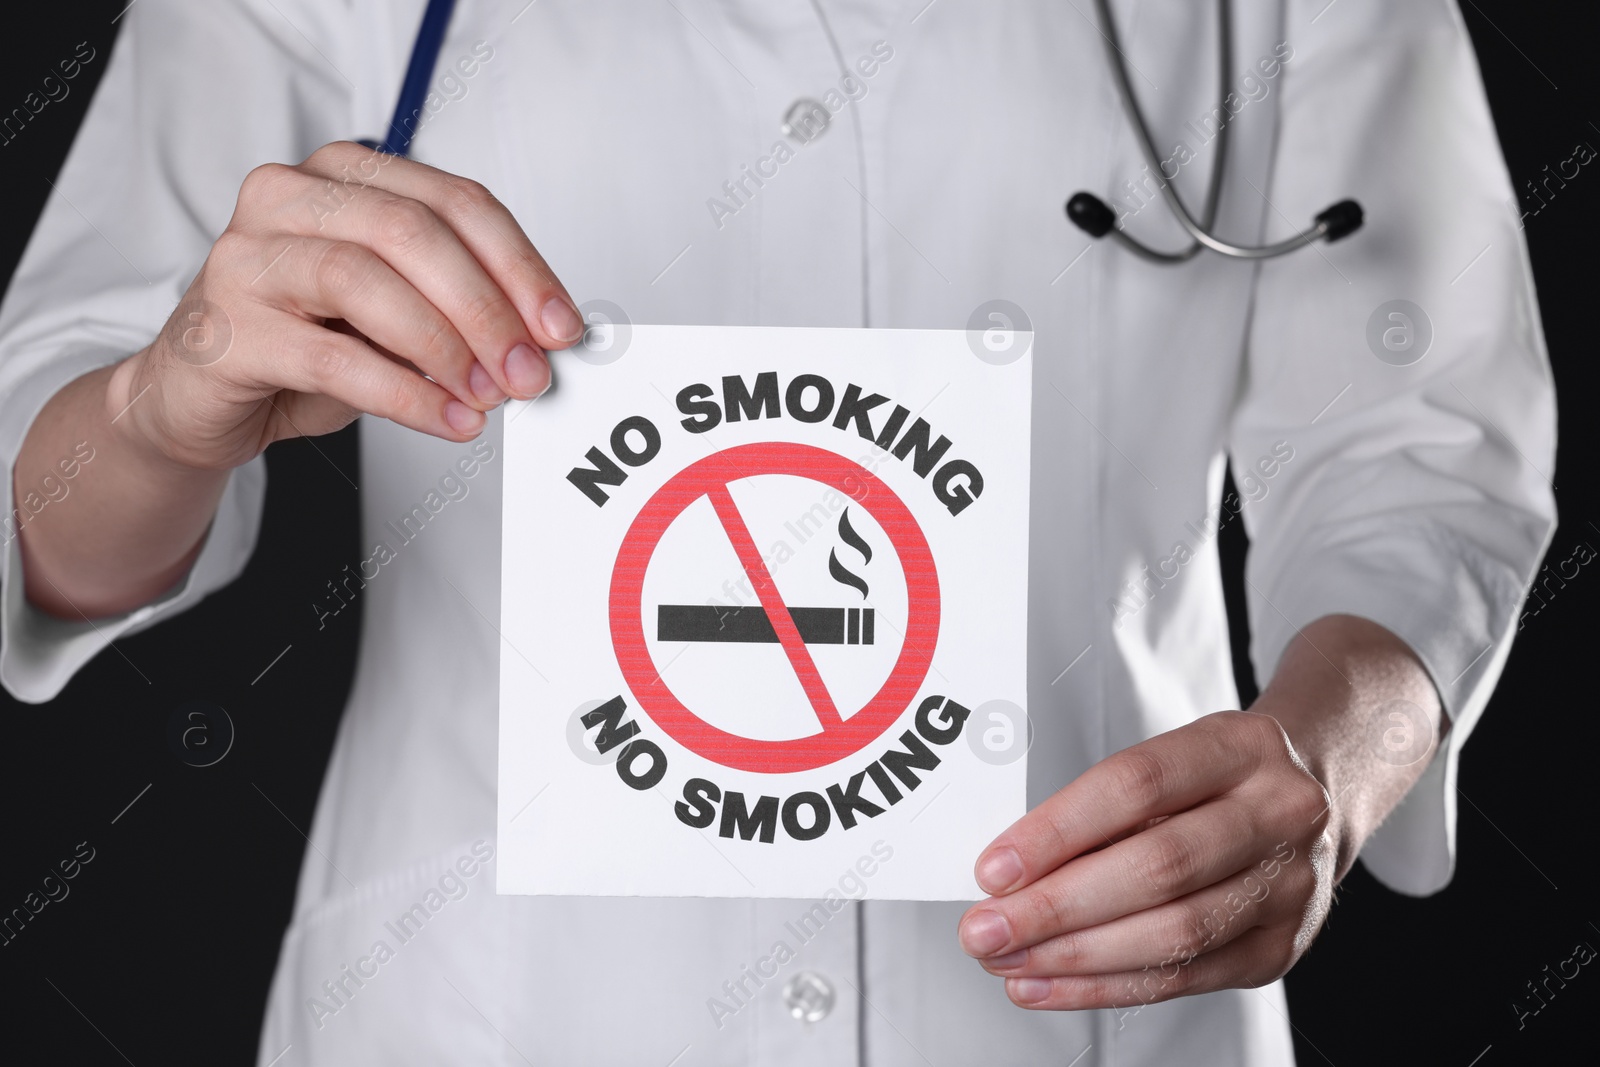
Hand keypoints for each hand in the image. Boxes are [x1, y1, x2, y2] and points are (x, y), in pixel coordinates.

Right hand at [108, 140, 582, 471]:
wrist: (200, 396)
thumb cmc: (304, 343)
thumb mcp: (398, 315)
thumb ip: (459, 311)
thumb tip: (542, 341)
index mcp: (345, 176)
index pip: (456, 202)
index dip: (520, 266)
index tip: (562, 326)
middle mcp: (289, 197)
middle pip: (413, 232)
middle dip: (488, 309)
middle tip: (530, 372)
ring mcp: (248, 257)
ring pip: (366, 281)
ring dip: (446, 346)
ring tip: (489, 395)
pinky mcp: (226, 327)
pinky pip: (333, 358)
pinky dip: (406, 394)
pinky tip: (447, 419)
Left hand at [957, 711, 1334, 1011]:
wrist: (1324, 785)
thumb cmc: (1226, 774)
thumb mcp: (1179, 755)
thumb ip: (1109, 805)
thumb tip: (1012, 866)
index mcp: (1240, 746)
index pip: (1136, 785)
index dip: (1058, 830)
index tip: (994, 867)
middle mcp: (1278, 812)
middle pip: (1156, 867)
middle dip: (1056, 907)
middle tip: (986, 928)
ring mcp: (1290, 885)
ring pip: (1173, 932)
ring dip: (1075, 957)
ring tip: (1009, 961)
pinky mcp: (1281, 947)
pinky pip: (1185, 977)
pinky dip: (1108, 988)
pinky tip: (1052, 984)